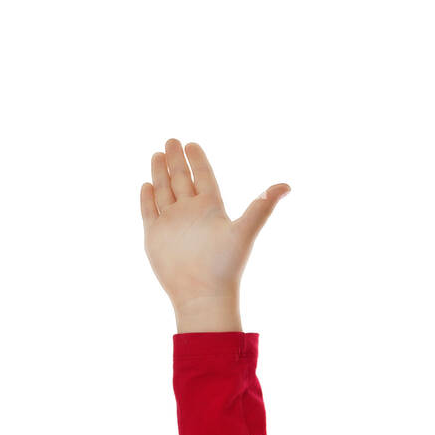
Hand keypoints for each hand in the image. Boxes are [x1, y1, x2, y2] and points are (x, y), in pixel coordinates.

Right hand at [140, 138, 290, 312]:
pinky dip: (147, 198)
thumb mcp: (245, 231)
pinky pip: (149, 211)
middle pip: (182, 180)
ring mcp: (172, 224)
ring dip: (161, 173)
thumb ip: (263, 207)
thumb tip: (288, 186)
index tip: (192, 144)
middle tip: (172, 140)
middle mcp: (191, 213)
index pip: (204, 177)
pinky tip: (146, 184)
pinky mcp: (155, 236)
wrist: (203, 295)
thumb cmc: (226, 266)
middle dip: (177, 160)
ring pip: (164, 191)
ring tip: (158, 154)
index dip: (198, 161)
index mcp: (212, 209)